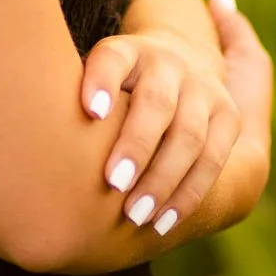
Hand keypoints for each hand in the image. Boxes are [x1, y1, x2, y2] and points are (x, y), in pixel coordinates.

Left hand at [79, 0, 271, 240]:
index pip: (113, 58)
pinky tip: (163, 223)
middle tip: (112, 185)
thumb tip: (46, 144)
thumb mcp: (94, 82)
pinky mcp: (229, 116)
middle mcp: (170, 64)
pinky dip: (189, 195)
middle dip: (136, 146)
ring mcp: (204, 88)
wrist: (177, 66)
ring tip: (136, 216)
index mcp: (129, 52)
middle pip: (157, 103)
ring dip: (163, 180)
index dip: (102, 81)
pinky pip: (213, 160)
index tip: (90, 111)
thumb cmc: (116, 89)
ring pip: (190, 136)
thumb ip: (73, 101)